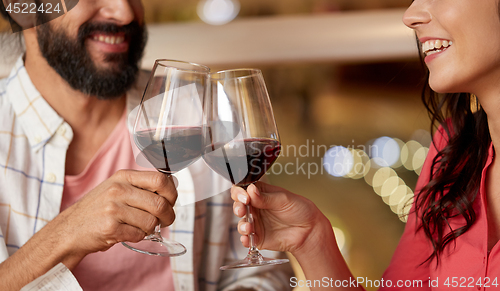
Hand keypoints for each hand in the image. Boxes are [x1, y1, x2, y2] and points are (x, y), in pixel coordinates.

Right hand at [53, 170, 176, 255]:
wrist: (69, 230)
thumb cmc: (99, 209)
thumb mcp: (117, 188)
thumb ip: (141, 187)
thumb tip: (172, 189)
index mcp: (123, 176)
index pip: (160, 179)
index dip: (172, 193)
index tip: (171, 201)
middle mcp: (118, 189)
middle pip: (159, 203)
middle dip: (168, 215)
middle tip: (166, 220)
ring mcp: (113, 208)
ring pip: (151, 221)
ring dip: (151, 228)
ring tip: (141, 227)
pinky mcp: (110, 228)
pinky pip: (139, 234)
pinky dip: (139, 236)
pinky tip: (128, 233)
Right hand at [231, 182, 328, 254]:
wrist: (309, 230)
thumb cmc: (300, 210)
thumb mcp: (284, 199)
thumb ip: (265, 197)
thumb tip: (250, 190)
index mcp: (260, 194)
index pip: (243, 190)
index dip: (239, 192)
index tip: (244, 197)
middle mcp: (256, 207)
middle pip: (238, 205)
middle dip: (238, 207)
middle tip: (242, 210)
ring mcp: (256, 223)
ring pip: (241, 222)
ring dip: (242, 225)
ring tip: (249, 227)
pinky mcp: (258, 237)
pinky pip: (247, 239)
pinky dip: (245, 239)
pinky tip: (248, 238)